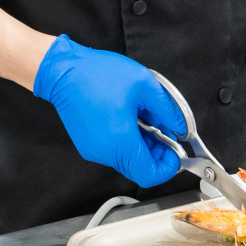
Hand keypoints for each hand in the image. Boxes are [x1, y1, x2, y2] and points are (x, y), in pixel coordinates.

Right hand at [33, 36, 184, 186]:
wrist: (63, 70)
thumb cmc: (98, 74)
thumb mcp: (144, 85)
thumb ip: (168, 110)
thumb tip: (181, 128)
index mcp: (120, 143)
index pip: (149, 175)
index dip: (168, 167)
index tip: (176, 151)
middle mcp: (105, 153)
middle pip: (139, 168)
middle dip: (157, 154)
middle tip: (166, 132)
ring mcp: (93, 150)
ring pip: (127, 159)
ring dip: (142, 145)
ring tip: (146, 118)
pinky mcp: (88, 144)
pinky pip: (114, 151)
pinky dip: (128, 141)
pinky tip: (130, 118)